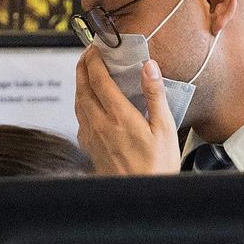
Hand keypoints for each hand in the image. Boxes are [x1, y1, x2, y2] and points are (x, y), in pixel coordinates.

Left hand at [74, 46, 181, 174]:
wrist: (141, 195)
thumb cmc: (157, 166)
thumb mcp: (165, 128)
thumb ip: (155, 95)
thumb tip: (149, 67)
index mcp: (119, 117)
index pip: (98, 80)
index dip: (94, 60)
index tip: (96, 48)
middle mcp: (100, 125)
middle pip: (82, 88)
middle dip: (82, 67)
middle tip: (87, 54)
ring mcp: (92, 137)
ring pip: (78, 103)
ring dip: (80, 84)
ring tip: (86, 73)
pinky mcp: (90, 148)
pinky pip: (79, 119)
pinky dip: (81, 104)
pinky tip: (89, 104)